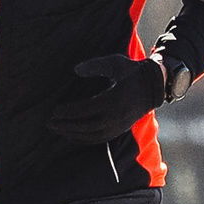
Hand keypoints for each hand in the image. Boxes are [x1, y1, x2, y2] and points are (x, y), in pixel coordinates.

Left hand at [47, 54, 166, 143]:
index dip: (68, 112)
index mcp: (113, 99)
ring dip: (73, 134)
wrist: (153, 85)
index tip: (54, 111)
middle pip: (86, 126)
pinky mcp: (120, 129)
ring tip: (57, 130)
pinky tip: (73, 136)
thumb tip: (75, 70)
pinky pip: (100, 139)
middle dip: (66, 125)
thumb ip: (94, 66)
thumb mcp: (114, 63)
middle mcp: (115, 116)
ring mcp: (118, 125)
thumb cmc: (131, 71)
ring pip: (92, 135)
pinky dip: (84, 139)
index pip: (85, 110)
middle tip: (50, 123)